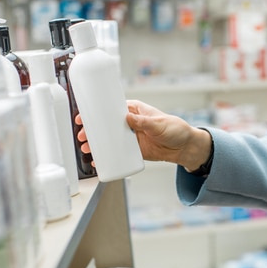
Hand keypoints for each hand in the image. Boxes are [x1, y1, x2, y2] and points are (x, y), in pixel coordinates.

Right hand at [75, 100, 211, 170]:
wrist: (184, 148)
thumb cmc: (175, 129)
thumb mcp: (159, 124)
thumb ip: (143, 122)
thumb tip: (128, 118)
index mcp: (134, 110)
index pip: (111, 108)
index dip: (97, 111)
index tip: (84, 115)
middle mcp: (130, 122)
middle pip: (106, 124)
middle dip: (92, 130)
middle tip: (82, 136)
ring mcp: (130, 136)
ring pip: (109, 138)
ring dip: (96, 143)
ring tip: (87, 148)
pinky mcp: (133, 149)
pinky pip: (116, 151)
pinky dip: (107, 155)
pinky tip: (98, 159)